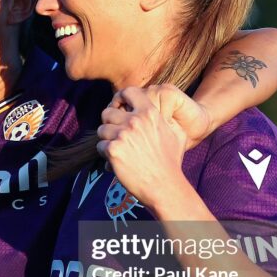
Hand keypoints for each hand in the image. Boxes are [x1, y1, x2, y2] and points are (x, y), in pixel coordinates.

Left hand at [96, 86, 197, 208]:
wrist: (165, 185)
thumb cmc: (171, 161)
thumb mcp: (175, 132)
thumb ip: (164, 118)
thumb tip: (165, 110)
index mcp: (149, 113)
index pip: (127, 91)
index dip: (119, 98)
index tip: (118, 107)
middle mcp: (135, 121)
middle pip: (107, 112)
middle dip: (109, 124)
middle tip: (117, 136)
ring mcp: (122, 135)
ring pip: (101, 130)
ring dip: (107, 140)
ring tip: (119, 151)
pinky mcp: (113, 150)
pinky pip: (100, 146)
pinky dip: (106, 155)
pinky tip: (117, 162)